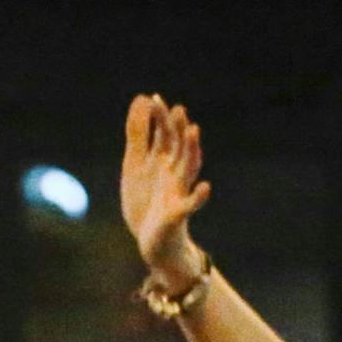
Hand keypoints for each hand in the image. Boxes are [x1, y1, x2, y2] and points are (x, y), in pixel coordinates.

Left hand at [122, 94, 211, 281]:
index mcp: (162, 161)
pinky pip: (191, 205)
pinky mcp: (177, 214)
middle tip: (178, 109)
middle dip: (178, 128)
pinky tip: (206, 187)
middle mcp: (173, 173)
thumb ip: (138, 135)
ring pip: (188, 168)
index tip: (154, 98)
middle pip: (178, 146)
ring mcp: (177, 192)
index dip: (160, 117)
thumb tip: (141, 100)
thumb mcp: (136, 165)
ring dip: (191, 150)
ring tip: (194, 133)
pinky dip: (199, 197)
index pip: (165, 134)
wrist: (152, 243)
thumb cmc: (146, 202)